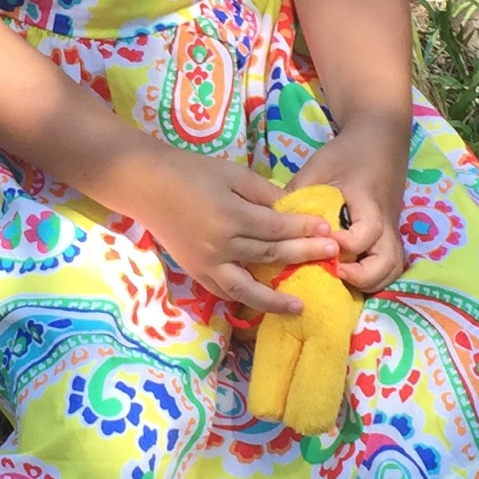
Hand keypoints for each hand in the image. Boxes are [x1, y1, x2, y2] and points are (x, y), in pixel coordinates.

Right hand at [126, 151, 341, 313]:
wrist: (147, 185)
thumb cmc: (191, 172)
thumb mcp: (232, 173)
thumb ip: (263, 192)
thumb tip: (290, 210)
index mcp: (231, 216)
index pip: (277, 228)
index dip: (303, 229)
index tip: (326, 229)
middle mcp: (221, 245)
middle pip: (270, 254)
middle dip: (303, 255)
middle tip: (332, 256)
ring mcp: (206, 263)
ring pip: (247, 286)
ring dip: (275, 298)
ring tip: (299, 306)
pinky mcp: (196, 271)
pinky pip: (224, 291)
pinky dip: (245, 299)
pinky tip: (262, 302)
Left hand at [288, 119, 410, 295]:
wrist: (379, 139)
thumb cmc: (346, 153)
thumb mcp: (318, 167)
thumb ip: (298, 196)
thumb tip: (271, 226)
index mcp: (369, 202)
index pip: (366, 233)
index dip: (345, 246)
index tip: (322, 244)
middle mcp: (386, 222)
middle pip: (388, 263)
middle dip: (361, 277)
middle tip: (334, 272)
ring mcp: (391, 231)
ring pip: (392, 269)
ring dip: (369, 281)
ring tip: (340, 279)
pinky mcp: (388, 236)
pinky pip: (388, 265)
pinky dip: (373, 276)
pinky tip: (347, 275)